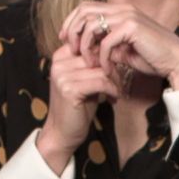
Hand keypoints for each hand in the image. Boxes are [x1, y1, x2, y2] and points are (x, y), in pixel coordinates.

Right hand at [37, 43, 119, 174]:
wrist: (62, 133)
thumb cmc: (78, 106)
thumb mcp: (85, 79)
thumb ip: (94, 63)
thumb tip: (117, 48)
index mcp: (60, 56)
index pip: (91, 44)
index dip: (107, 55)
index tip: (114, 70)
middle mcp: (58, 63)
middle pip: (98, 56)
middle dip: (114, 70)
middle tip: (120, 83)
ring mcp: (62, 76)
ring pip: (102, 69)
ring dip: (115, 82)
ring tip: (117, 92)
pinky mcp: (70, 89)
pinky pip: (101, 82)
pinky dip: (112, 90)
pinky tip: (113, 98)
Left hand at [58, 2, 178, 90]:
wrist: (177, 62)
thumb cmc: (154, 58)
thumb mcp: (125, 50)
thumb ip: (108, 45)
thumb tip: (90, 49)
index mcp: (122, 11)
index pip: (87, 7)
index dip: (72, 22)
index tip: (66, 40)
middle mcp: (124, 9)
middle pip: (84, 11)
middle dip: (73, 31)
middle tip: (71, 50)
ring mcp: (129, 16)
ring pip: (91, 25)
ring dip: (86, 46)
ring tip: (90, 63)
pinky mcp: (133, 28)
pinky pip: (106, 42)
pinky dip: (103, 58)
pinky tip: (107, 69)